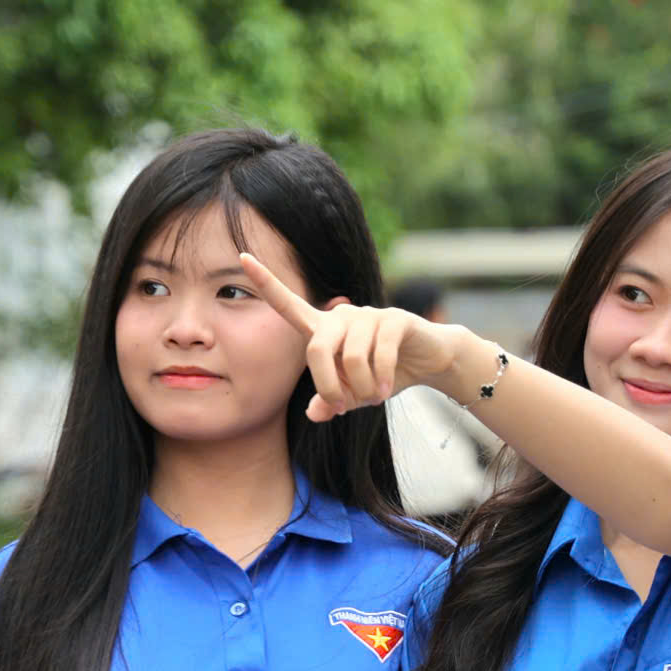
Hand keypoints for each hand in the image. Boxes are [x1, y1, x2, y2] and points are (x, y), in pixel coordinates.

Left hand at [238, 251, 469, 420]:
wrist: (428, 361)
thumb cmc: (382, 375)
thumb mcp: (353, 396)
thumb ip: (331, 402)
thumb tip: (314, 413)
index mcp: (324, 330)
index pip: (288, 304)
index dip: (266, 282)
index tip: (242, 257)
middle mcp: (341, 316)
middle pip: (317, 350)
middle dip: (328, 387)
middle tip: (342, 407)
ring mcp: (369, 315)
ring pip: (352, 359)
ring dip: (362, 389)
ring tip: (374, 397)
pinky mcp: (395, 319)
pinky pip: (381, 356)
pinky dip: (382, 380)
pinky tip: (387, 391)